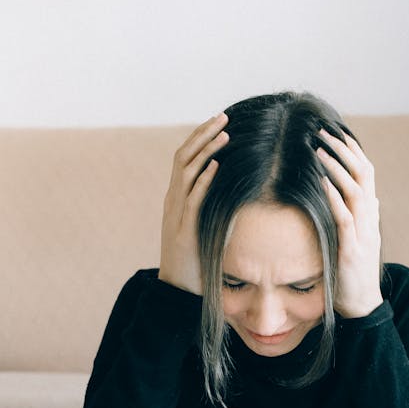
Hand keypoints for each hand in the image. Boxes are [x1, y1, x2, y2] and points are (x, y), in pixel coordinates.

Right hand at [158, 113, 228, 294]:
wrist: (178, 291)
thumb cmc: (196, 259)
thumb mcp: (203, 226)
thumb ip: (211, 207)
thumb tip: (235, 190)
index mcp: (176, 198)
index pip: (185, 158)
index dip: (200, 137)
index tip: (220, 122)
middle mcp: (173, 201)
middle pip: (183, 156)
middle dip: (203, 134)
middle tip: (224, 116)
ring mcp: (176, 215)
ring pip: (186, 172)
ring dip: (206, 150)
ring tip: (225, 135)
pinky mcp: (183, 231)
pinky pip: (192, 199)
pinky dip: (204, 179)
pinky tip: (218, 165)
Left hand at [317, 129, 382, 317]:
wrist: (362, 304)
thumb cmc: (353, 271)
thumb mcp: (359, 238)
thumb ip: (361, 216)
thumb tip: (366, 196)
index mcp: (370, 214)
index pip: (366, 172)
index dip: (353, 150)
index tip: (336, 130)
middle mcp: (370, 218)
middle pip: (363, 173)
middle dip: (343, 149)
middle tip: (323, 131)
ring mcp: (364, 233)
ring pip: (355, 190)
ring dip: (336, 167)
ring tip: (317, 149)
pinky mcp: (353, 249)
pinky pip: (345, 217)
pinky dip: (334, 197)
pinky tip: (321, 182)